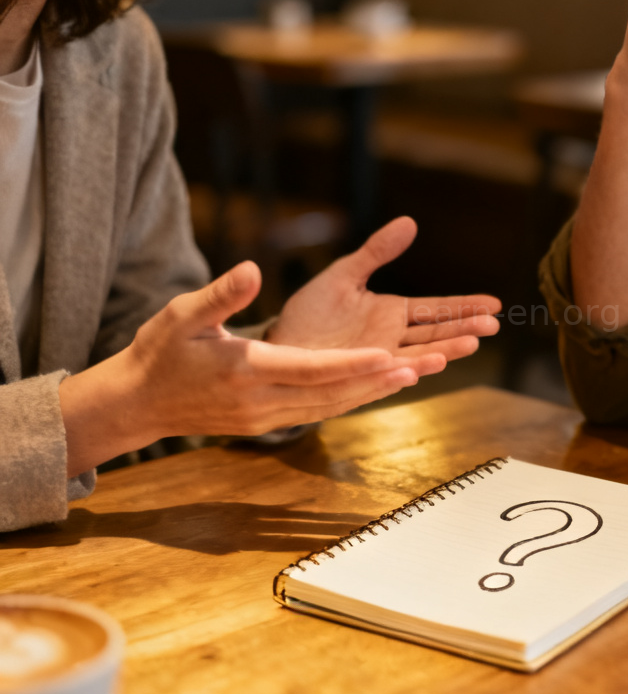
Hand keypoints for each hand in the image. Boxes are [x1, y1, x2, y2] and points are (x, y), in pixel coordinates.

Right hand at [60, 260, 438, 475]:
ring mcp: (266, 418)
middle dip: (379, 380)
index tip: (390, 356)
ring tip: (413, 374)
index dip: (353, 364)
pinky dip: (350, 400)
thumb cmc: (161, 351)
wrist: (138, 402)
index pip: (310, 368)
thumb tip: (252, 269)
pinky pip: (318, 412)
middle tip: (423, 366)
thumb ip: (222, 294)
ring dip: (372, 392)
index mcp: (245, 371)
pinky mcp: (266, 424)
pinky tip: (375, 388)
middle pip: (332, 392)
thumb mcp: (183, 314)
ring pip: (331, 407)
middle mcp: (262, 401)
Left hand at [266, 216, 500, 362]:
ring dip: (447, 349)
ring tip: (472, 343)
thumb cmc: (310, 313)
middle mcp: (393, 337)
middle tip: (494, 324)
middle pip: (437, 332)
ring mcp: (381, 358)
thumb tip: (409, 222)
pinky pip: (393, 371)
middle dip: (465, 327)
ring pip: (422, 353)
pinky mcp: (365, 375)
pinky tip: (432, 362)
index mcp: (392, 311)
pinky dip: (413, 368)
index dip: (465, 305)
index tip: (495, 304)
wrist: (278, 346)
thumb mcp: (344, 274)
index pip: (437, 307)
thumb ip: (376, 251)